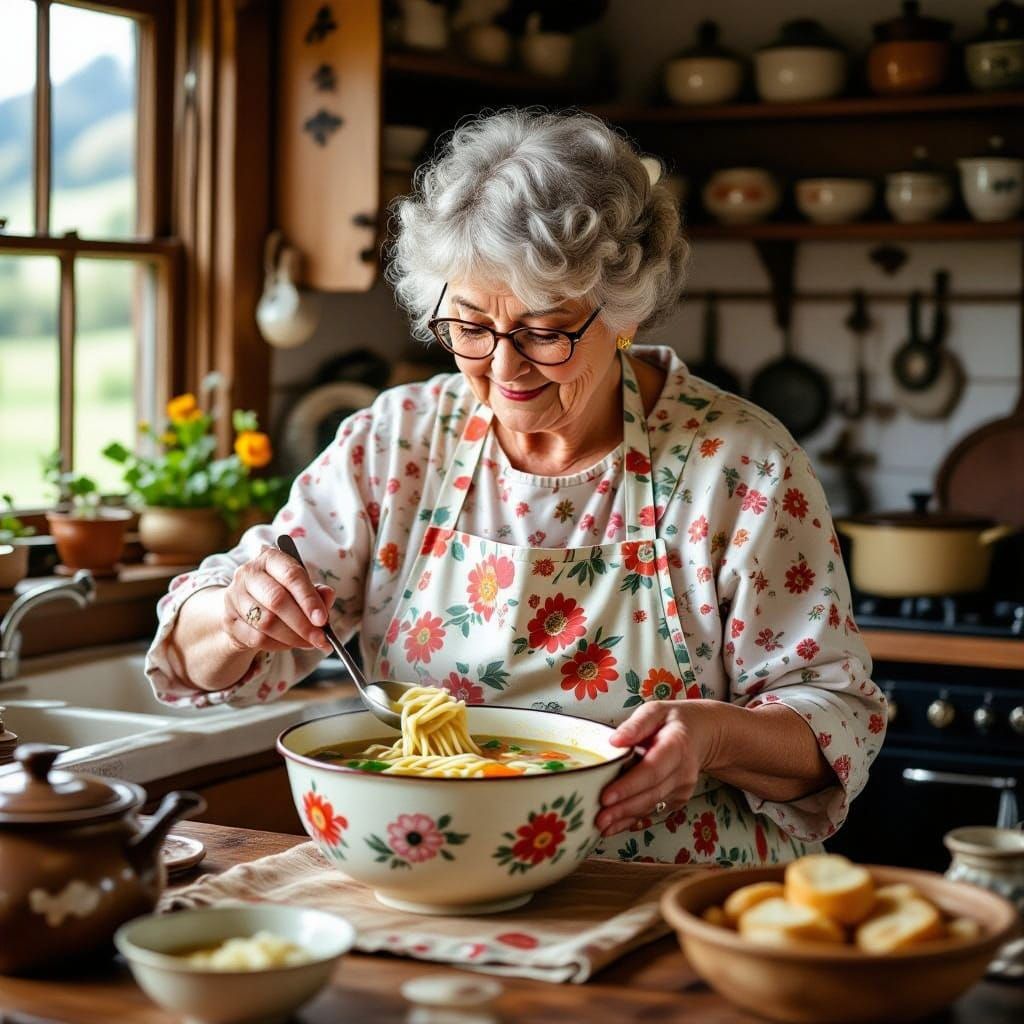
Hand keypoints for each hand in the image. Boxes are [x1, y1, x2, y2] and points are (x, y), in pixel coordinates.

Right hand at [222, 545, 334, 654]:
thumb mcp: (301, 587)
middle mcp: (249, 573)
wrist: (247, 606)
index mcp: (270, 558)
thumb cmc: (281, 592)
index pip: (292, 575)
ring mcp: (235, 596)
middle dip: (303, 624)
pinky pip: (257, 638)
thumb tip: (328, 595)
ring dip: (293, 637)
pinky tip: (291, 644)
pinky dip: (279, 645)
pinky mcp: (229, 620)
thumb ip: (317, 592)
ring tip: (309, 643)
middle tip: (321, 639)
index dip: (309, 599)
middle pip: (277, 600)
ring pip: (266, 622)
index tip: (323, 620)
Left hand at [596, 700, 718, 836]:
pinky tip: (615, 826)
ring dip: (626, 819)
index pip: (651, 770)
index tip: (606, 796)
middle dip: (623, 809)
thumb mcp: (656, 711)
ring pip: (652, 807)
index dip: (629, 786)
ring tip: (601, 826)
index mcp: (676, 746)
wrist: (703, 735)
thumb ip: (636, 724)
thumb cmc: (673, 721)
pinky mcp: (678, 799)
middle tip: (598, 819)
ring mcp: (682, 788)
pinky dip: (634, 820)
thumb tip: (614, 741)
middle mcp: (683, 772)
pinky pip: (654, 811)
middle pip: (651, 794)